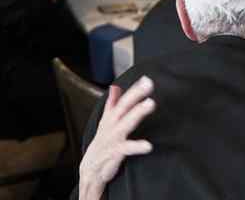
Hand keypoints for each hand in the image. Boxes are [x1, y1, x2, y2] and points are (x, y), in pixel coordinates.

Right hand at [79, 76, 154, 199]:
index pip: (123, 100)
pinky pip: (126, 149)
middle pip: (124, 107)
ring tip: (150, 103)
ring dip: (137, 113)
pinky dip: (136, 147)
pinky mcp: (114, 153)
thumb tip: (114, 87)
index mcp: (111, 118)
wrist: (90, 169)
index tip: (146, 79)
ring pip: (125, 123)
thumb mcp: (106, 122)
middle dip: (136, 95)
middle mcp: (111, 125)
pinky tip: (148, 145)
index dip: (134, 90)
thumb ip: (112, 104)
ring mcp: (112, 138)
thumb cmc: (102, 142)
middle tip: (148, 84)